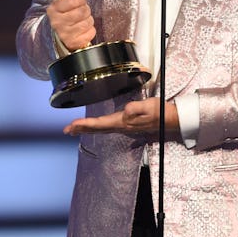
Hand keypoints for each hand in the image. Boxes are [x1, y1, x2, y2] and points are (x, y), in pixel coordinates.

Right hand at [47, 0, 95, 50]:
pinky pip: (91, 32)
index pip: (74, 0)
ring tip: (81, 21)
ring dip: (88, 20)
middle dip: (85, 10)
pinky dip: (90, 30)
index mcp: (53, 9)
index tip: (79, 1)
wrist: (58, 34)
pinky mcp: (73, 43)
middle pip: (83, 11)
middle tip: (80, 12)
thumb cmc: (65, 14)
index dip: (80, 0)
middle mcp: (57, 23)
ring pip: (88, 22)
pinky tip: (82, 30)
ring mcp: (64, 35)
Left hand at [63, 97, 180, 140]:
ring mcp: (125, 127)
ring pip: (101, 129)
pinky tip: (94, 127)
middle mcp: (122, 127)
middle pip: (98, 128)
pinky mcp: (127, 125)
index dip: (85, 125)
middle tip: (66, 130)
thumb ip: (137, 108)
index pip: (100, 123)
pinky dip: (97, 127)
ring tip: (74, 128)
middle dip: (81, 129)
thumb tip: (126, 111)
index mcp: (124, 122)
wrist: (170, 120)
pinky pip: (107, 127)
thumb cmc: (160, 112)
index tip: (72, 125)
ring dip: (87, 129)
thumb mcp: (149, 106)